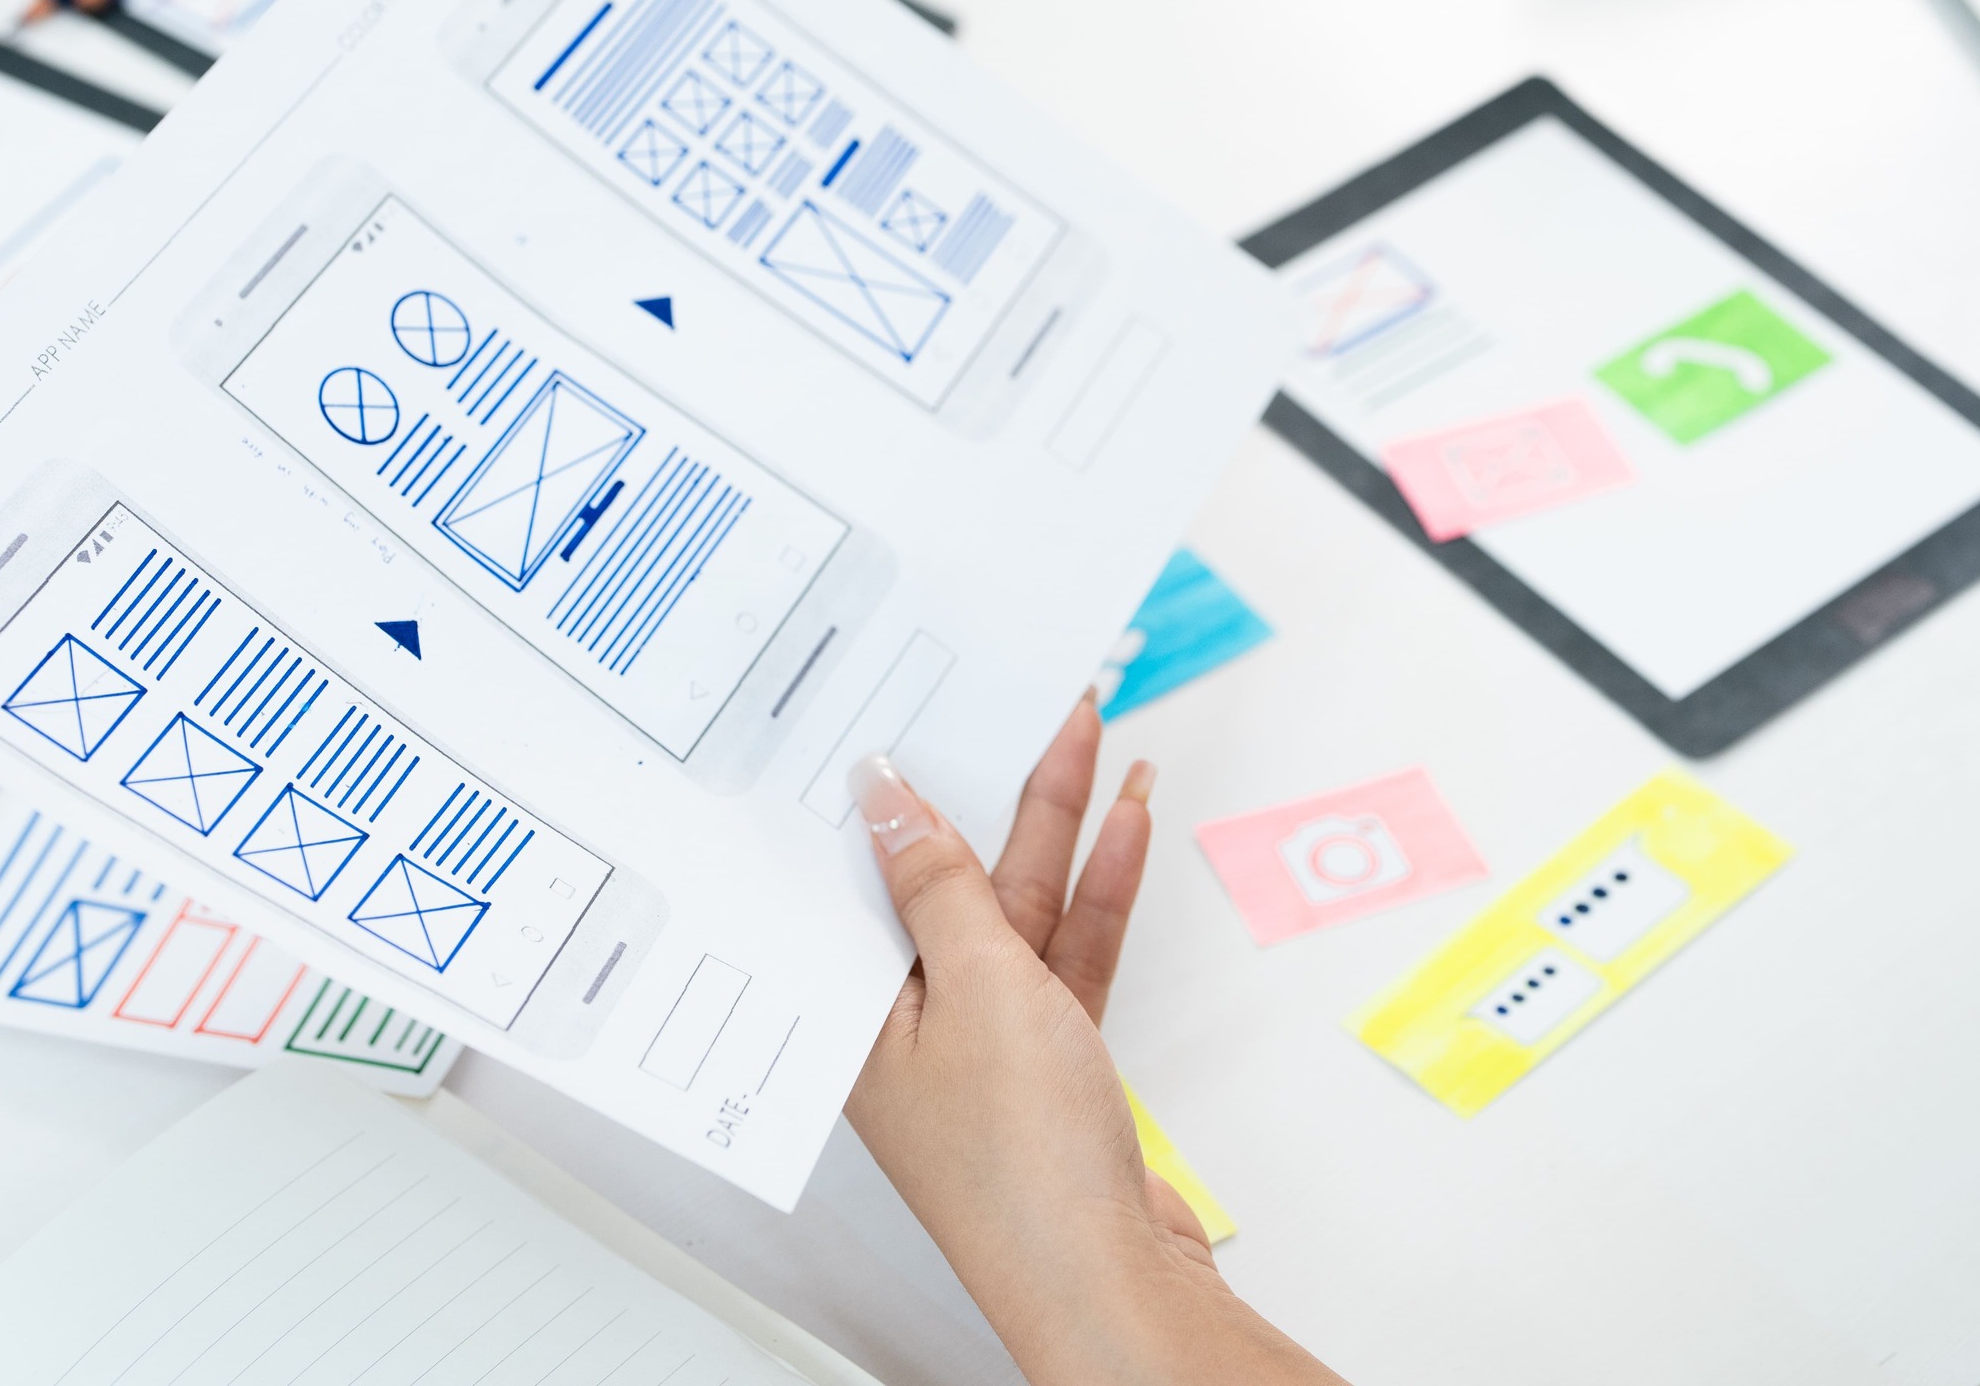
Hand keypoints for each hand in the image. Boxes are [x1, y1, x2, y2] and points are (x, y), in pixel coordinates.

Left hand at [845, 696, 1343, 1385]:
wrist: (1108, 1273)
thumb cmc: (1019, 1162)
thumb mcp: (974, 986)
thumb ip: (940, 884)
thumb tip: (889, 797)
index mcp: (853, 1015)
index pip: (856, 877)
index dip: (886, 794)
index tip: (911, 715)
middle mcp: (908, 1026)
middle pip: (950, 881)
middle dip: (999, 792)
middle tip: (1030, 707)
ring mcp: (985, 1042)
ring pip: (1019, 908)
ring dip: (1063, 828)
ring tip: (1090, 737)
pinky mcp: (1049, 1059)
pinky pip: (1067, 952)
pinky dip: (1098, 893)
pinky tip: (1126, 833)